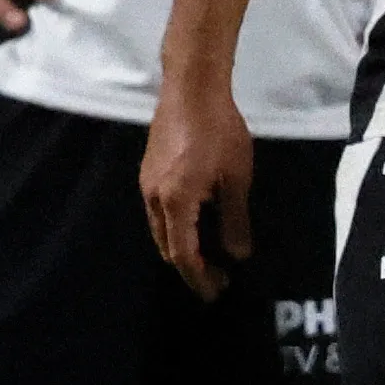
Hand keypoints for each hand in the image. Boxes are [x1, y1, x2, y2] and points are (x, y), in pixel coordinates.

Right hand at [140, 76, 253, 300]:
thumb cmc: (220, 133)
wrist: (191, 91)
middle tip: (218, 276)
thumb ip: (235, 220)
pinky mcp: (148, 171)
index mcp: (175, 202)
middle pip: (166, 246)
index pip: (183, 254)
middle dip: (190, 266)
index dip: (198, 277)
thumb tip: (237, 255)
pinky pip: (157, 212)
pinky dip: (175, 227)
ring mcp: (146, 184)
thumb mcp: (236, 179)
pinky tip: (196, 221)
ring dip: (181, 246)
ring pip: (159, 229)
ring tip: (209, 252)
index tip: (216, 293)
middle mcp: (153, 198)